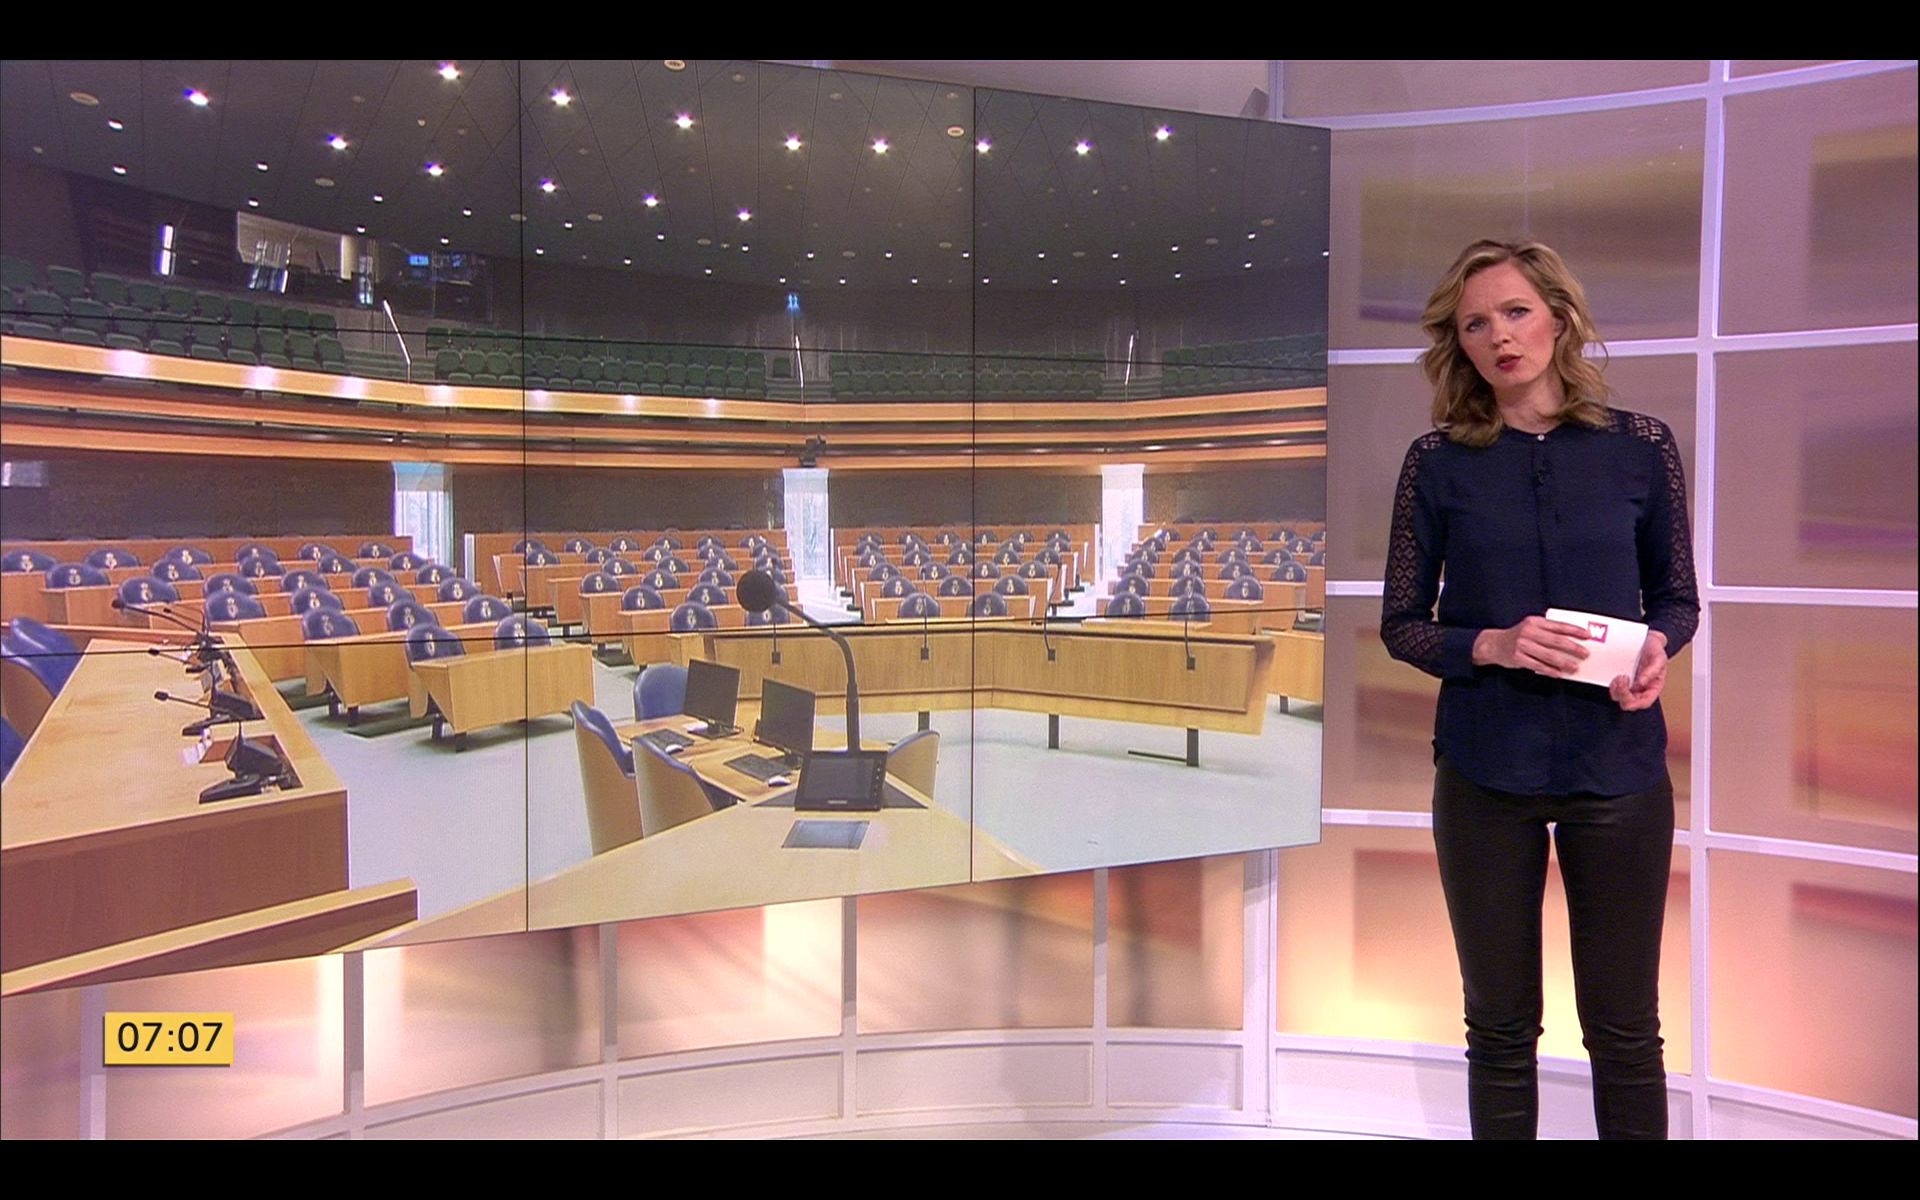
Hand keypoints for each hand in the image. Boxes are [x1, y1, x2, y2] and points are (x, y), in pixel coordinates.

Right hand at [1473, 615, 1590, 675]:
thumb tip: (1572, 641)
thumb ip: (1547, 631)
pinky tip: (1559, 674)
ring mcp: (1522, 645)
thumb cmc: (1518, 636)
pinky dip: (1549, 670)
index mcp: (1535, 622)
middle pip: (1556, 641)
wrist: (1493, 644)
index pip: (1558, 625)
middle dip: (1573, 648)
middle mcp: (1528, 632)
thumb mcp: (1530, 627)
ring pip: (1548, 655)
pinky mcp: (1517, 658)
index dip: (1574, 630)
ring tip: (1575, 667)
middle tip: (1585, 654)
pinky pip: (1537, 665)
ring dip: (1564, 662)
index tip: (1588, 635)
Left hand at [1611, 631, 1668, 711]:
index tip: (1629, 688)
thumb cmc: (1655, 649)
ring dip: (1616, 689)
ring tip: (1619, 675)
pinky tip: (1614, 675)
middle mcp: (1641, 689)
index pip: (1644, 703)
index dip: (1636, 702)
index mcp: (1653, 687)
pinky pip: (1613, 689)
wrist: (1646, 639)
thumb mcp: (1659, 657)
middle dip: (1623, 694)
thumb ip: (1653, 670)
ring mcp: (1630, 685)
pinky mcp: (1620, 680)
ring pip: (1619, 697)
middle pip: (1629, 703)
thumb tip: (1642, 683)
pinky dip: (1612, 685)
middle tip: (1623, 678)